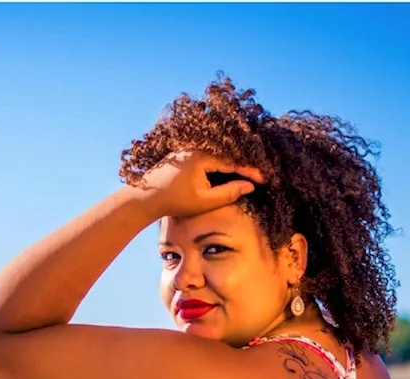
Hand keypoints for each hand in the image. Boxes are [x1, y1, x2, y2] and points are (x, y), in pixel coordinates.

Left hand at [133, 150, 264, 218]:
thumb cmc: (174, 201)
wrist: (145, 198)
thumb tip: (249, 185)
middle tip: (260, 173)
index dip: (250, 171)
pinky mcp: (183, 154)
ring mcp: (188, 149)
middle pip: (226, 154)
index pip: (233, 162)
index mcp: (202, 156)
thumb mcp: (204, 201)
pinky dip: (218, 162)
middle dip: (243, 164)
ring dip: (231, 162)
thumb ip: (229, 192)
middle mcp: (196, 147)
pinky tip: (228, 169)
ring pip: (216, 154)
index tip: (264, 179)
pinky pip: (206, 155)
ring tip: (248, 171)